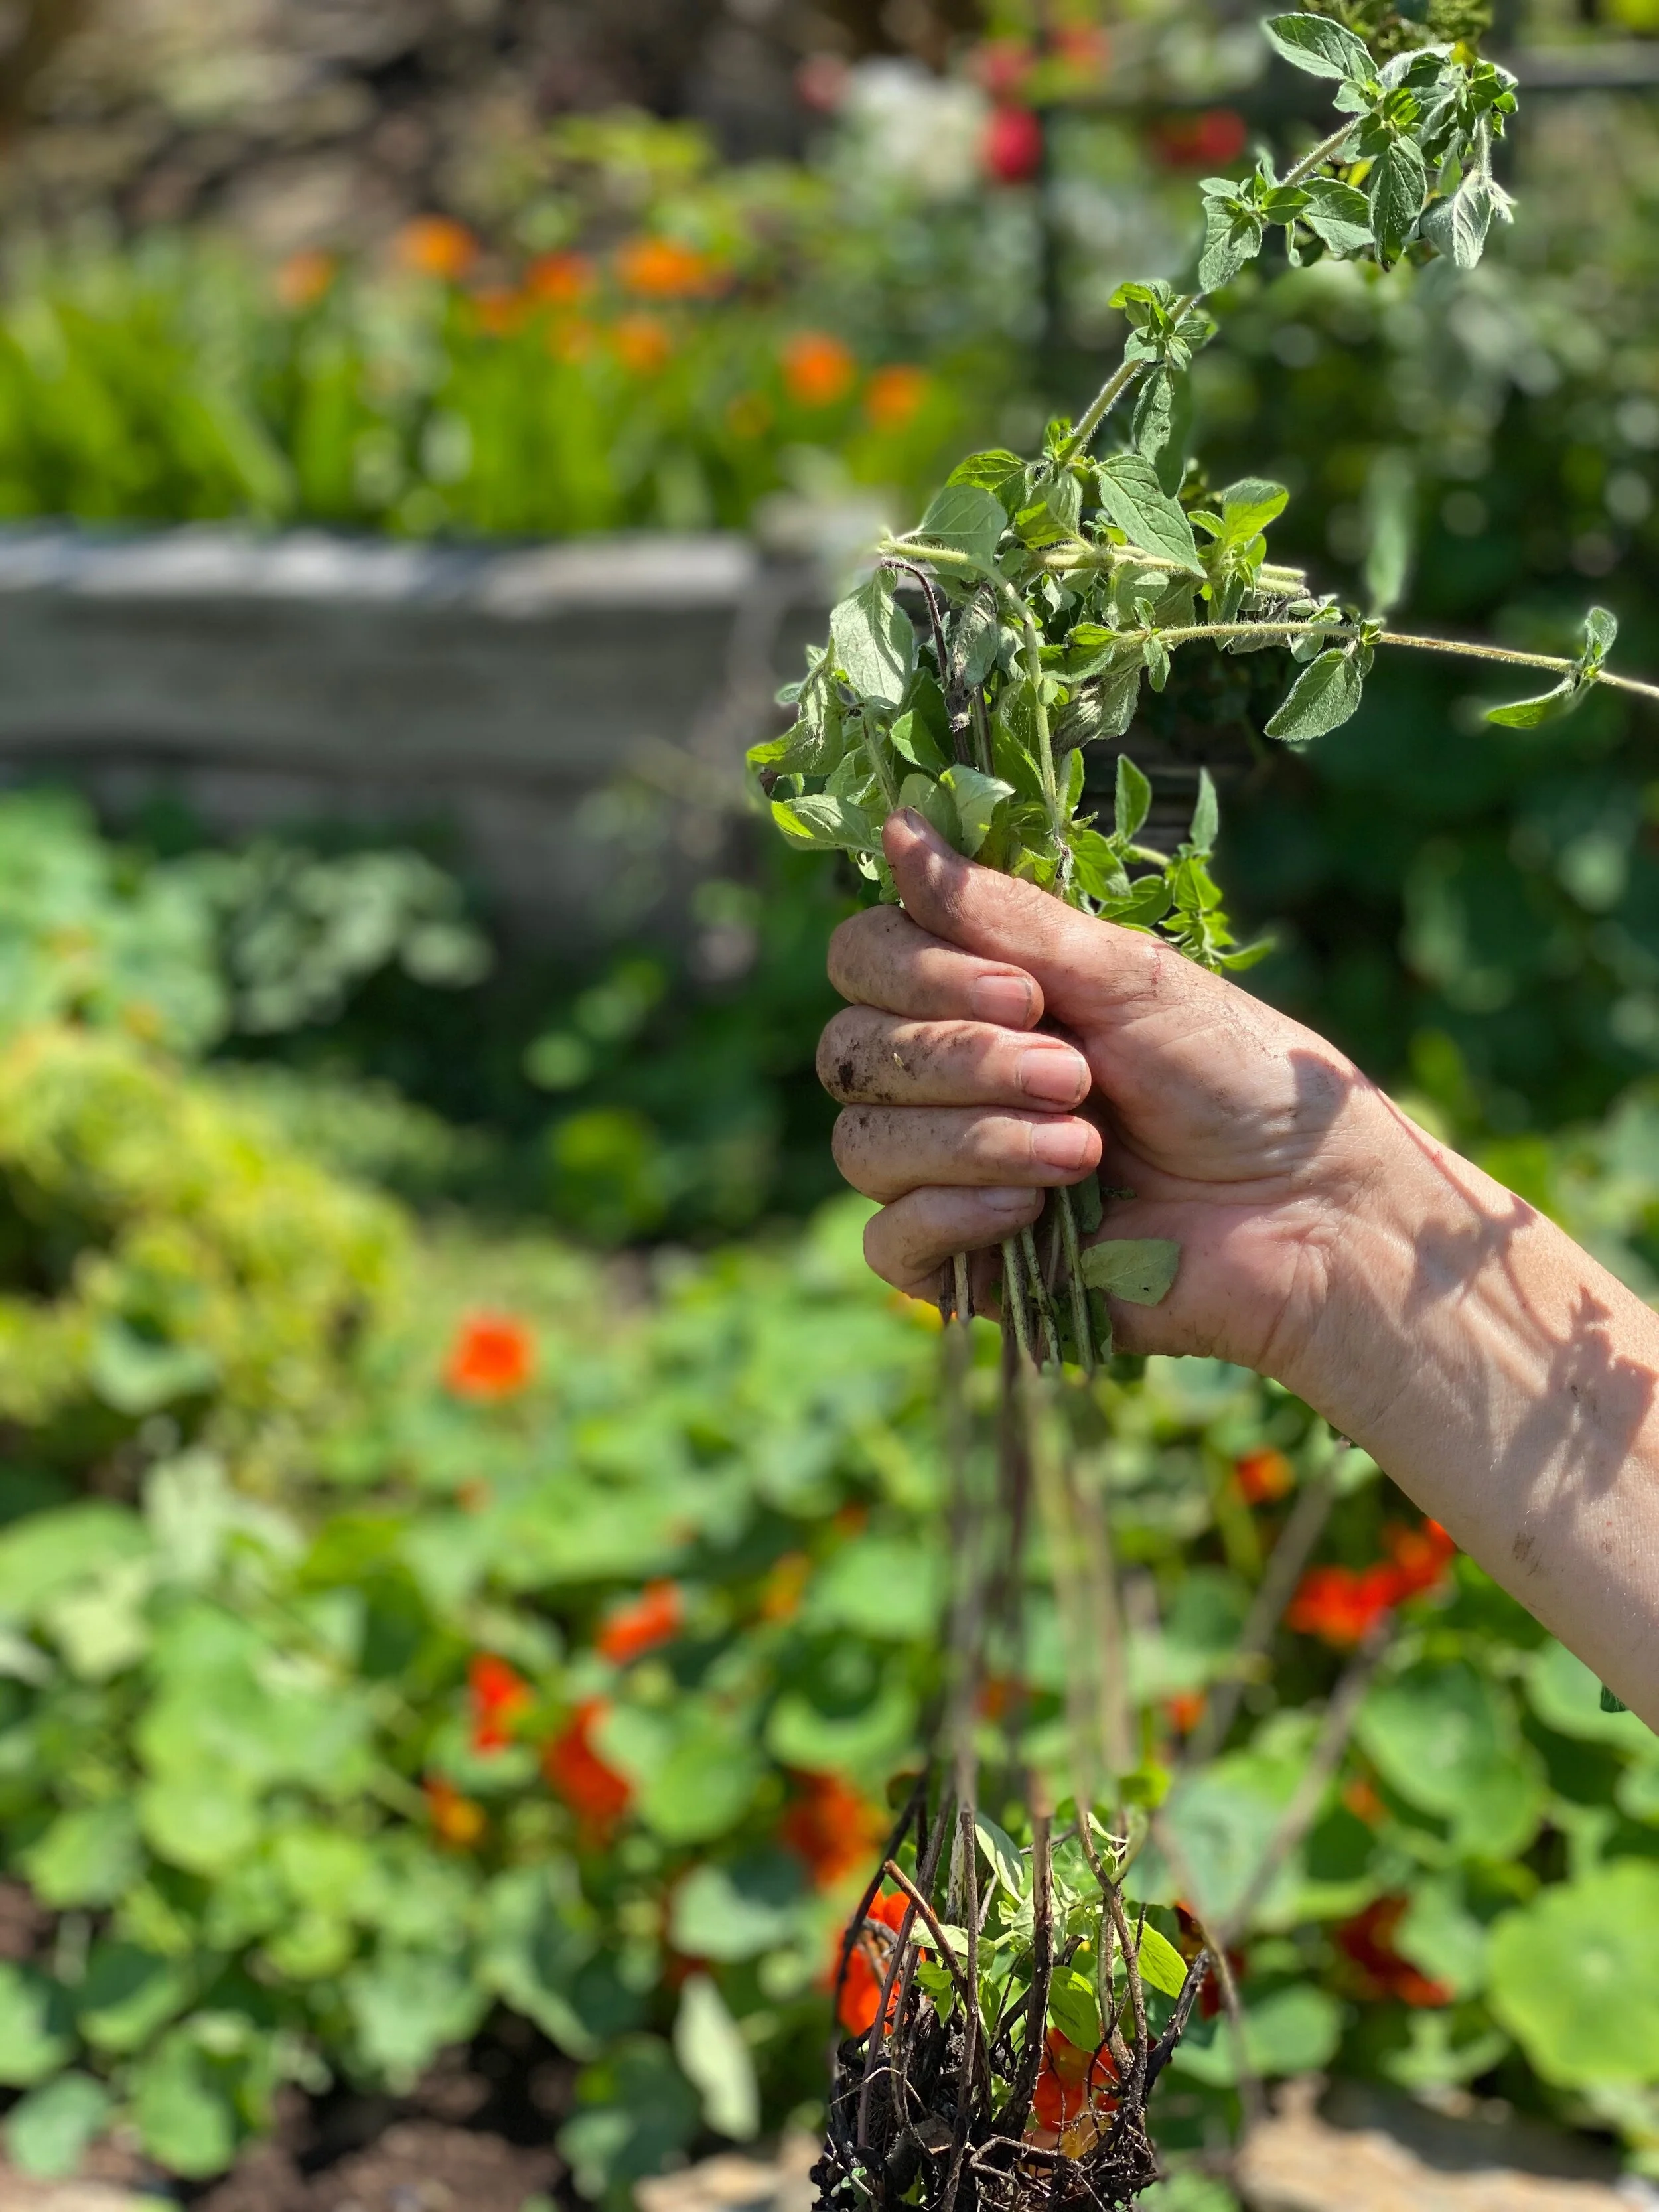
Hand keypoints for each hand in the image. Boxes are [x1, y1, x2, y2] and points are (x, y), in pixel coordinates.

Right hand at [819, 809, 1404, 1385]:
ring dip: (975, 1139)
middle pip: (849, 1053)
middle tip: (1076, 1077)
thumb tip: (896, 824)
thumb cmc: (1235, 1078)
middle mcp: (949, 1079)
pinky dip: (952, 1217)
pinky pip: (890, 1242)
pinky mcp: (966, 1267)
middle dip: (960, 1060)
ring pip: (864, 1146)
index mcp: (979, 995)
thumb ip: (1000, 912)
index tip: (1023, 992)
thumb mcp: (1124, 975)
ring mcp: (950, 1173)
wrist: (1305, 1209)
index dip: (914, 972)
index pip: (862, 961)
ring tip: (1086, 1152)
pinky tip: (1033, 1211)